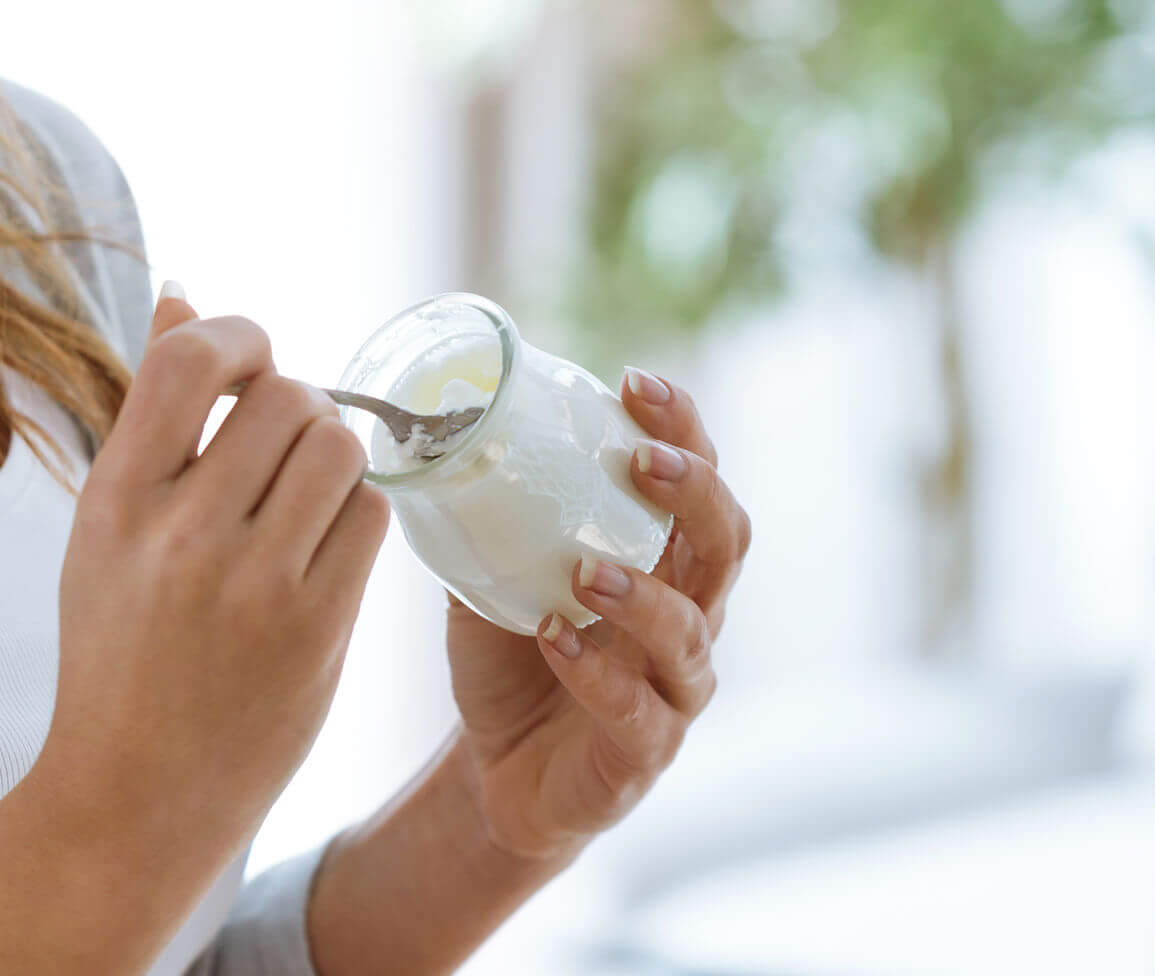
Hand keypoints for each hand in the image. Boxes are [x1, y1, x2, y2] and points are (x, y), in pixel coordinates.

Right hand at [33, 282, 390, 872]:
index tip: (247, 365)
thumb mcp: (105, 526)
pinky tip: (325, 540)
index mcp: (115, 500)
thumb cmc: (118, 647)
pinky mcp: (314, 631)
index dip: (240, 337)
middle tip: (281, 445)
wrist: (132, 795)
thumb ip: (149, 412)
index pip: (190, 362)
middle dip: (296, 403)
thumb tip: (187, 293)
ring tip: (306, 489)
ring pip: (339, 448)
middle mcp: (180, 536)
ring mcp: (252, 586)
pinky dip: (356, 513)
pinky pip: (369, 518)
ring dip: (335, 452)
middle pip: (285, 397)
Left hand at [442, 367, 750, 862]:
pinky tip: (553, 639)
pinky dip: (596, 674)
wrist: (498, 772)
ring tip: (587, 570)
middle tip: (642, 461)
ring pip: (691, 633)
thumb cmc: (511, 659)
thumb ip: (481, 516)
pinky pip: (637, 712)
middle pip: (725, 544)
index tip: (637, 383)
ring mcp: (673, 688)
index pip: (698, 483)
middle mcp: (687, 617)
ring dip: (643, 595)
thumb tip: (428, 433)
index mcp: (661, 562)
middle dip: (694, 493)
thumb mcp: (490, 574)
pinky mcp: (644, 751)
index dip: (682, 430)